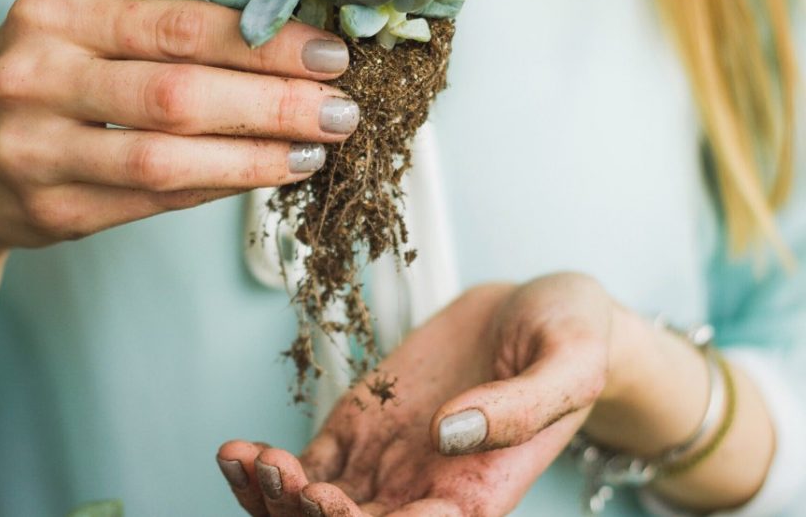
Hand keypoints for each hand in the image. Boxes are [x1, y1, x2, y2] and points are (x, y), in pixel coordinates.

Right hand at [0, 0, 357, 253]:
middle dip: (273, 104)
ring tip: (316, 151)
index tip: (329, 52)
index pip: (176, 24)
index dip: (261, 41)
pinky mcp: (51, 212)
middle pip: (177, 96)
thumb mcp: (78, 18)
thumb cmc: (40, 73)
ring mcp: (35, 152)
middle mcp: (34, 78)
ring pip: (166, 160)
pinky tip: (264, 174)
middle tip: (342, 110)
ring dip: (255, 158)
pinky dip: (217, 186)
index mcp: (54, 12)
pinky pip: (154, 201)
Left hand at [217, 274, 620, 515]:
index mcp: (479, 494)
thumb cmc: (570, 339)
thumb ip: (521, 405)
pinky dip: (264, 468)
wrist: (538, 309)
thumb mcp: (568, 364)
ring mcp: (386, 462)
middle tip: (285, 476)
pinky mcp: (359, 427)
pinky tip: (236, 451)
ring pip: (315, 509)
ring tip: (251, 459)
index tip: (335, 502)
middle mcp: (426, 491)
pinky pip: (304, 464)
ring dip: (275, 498)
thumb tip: (452, 433)